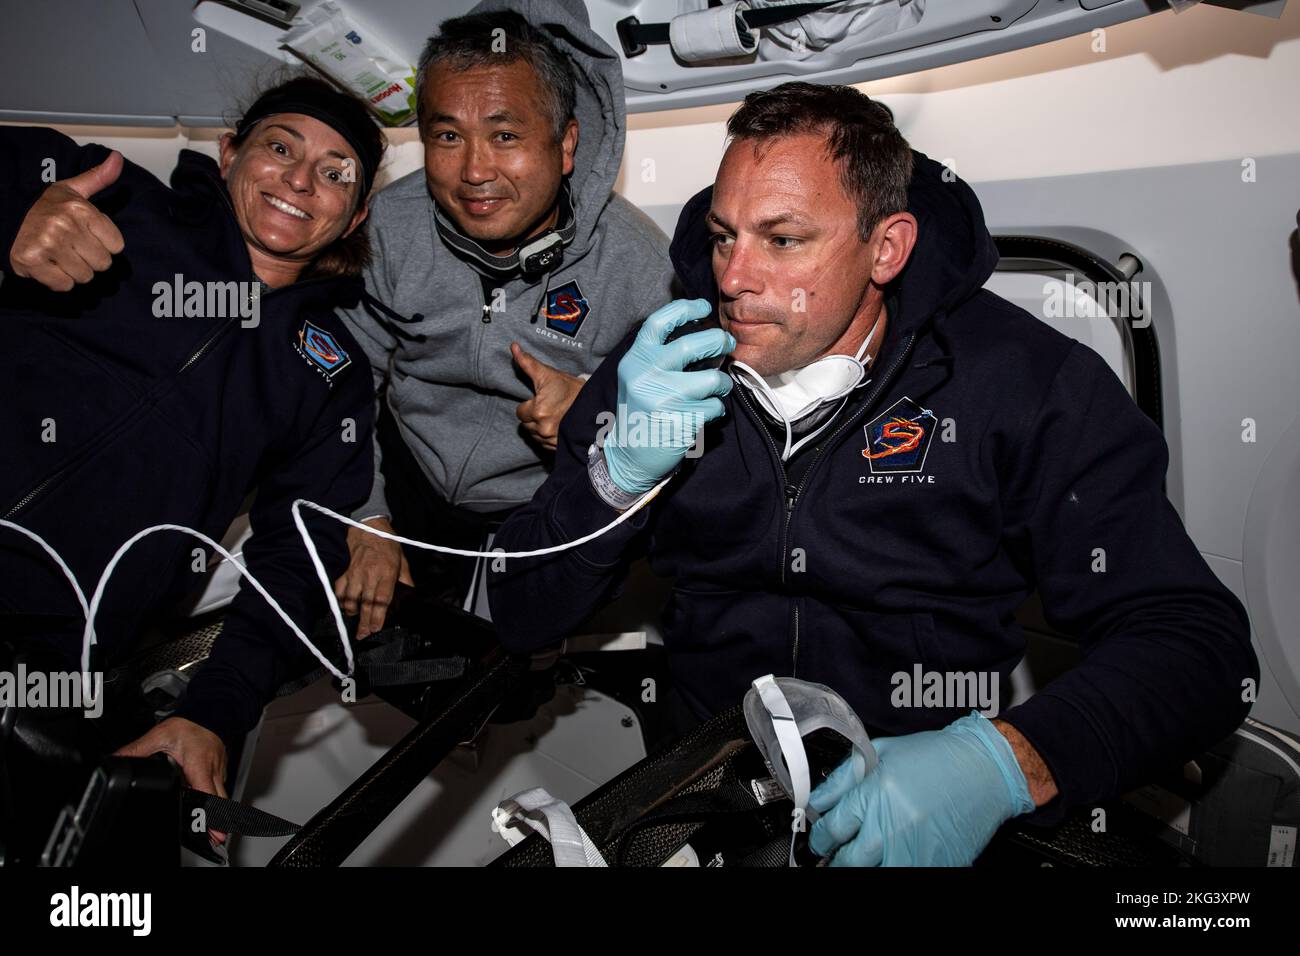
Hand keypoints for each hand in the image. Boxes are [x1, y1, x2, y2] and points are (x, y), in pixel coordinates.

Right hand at [8, 150, 125, 290]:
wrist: (5, 215)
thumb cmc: (44, 207)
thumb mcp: (71, 189)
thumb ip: (98, 177)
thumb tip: (118, 158)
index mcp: (81, 209)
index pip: (116, 245)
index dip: (103, 244)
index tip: (87, 237)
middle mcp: (66, 225)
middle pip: (102, 263)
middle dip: (89, 260)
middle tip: (71, 248)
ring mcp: (49, 244)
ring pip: (84, 277)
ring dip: (74, 272)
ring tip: (59, 256)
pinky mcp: (32, 261)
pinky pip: (63, 285)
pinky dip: (58, 281)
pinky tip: (48, 266)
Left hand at [115, 717, 228, 845]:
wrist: (210, 712)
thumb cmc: (191, 724)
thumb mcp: (159, 735)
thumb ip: (137, 749)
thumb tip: (116, 759)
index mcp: (198, 764)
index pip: (206, 793)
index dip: (210, 814)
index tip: (215, 831)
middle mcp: (211, 770)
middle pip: (219, 801)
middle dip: (219, 822)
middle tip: (218, 839)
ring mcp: (218, 771)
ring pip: (221, 797)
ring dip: (219, 814)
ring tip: (216, 833)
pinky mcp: (219, 771)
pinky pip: (219, 789)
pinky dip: (217, 802)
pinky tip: (211, 811)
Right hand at [334, 517, 412, 638]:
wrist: (368, 525)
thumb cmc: (388, 544)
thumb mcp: (403, 561)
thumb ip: (405, 581)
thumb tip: (408, 598)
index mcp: (387, 572)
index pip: (381, 600)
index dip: (378, 617)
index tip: (376, 629)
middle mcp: (369, 574)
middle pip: (365, 604)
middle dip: (364, 623)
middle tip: (362, 635)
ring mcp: (354, 572)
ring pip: (349, 599)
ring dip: (351, 612)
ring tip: (355, 619)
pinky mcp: (343, 570)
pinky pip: (338, 590)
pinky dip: (340, 601)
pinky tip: (343, 606)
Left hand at [511, 342, 584, 451]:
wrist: (596, 405)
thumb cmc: (572, 389)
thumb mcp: (549, 374)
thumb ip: (528, 363)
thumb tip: (513, 346)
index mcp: (538, 411)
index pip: (519, 412)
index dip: (528, 405)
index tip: (541, 400)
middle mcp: (544, 428)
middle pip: (526, 424)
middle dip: (533, 416)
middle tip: (549, 407)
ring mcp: (552, 440)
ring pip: (534, 435)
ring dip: (540, 427)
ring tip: (555, 416)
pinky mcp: (559, 447)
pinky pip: (544, 444)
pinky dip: (549, 436)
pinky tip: (559, 425)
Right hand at [602, 299, 734, 493]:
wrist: (631, 458)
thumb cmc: (641, 413)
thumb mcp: (638, 378)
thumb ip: (659, 355)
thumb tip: (700, 330)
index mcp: (635, 361)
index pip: (659, 323)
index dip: (684, 309)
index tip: (704, 307)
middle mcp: (647, 376)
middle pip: (693, 345)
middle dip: (718, 341)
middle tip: (726, 345)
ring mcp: (664, 399)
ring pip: (713, 379)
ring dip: (722, 384)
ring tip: (717, 389)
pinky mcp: (682, 421)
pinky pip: (715, 406)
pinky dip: (717, 409)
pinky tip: (706, 414)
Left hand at [808, 711, 1035, 865]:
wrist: (984, 770)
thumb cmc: (936, 758)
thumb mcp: (881, 753)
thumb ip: (843, 778)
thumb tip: (817, 800)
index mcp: (876, 796)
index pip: (832, 829)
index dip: (819, 836)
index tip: (819, 837)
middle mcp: (892, 827)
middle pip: (847, 860)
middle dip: (835, 858)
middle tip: (832, 854)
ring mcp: (915, 851)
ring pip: (871, 873)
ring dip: (860, 867)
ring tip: (858, 860)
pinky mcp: (936, 865)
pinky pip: (903, 874)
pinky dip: (891, 867)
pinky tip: (888, 858)